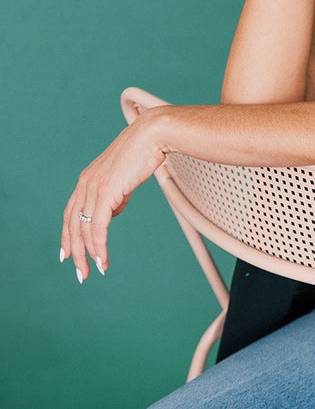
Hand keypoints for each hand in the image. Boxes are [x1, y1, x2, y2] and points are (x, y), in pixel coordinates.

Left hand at [60, 112, 166, 282]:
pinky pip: (99, 227)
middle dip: (75, 252)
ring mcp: (93, 188)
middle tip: (80, 273)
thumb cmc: (143, 152)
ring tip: (95, 270)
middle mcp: (85, 184)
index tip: (67, 254)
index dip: (67, 235)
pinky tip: (103, 259)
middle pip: (73, 225)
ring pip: (85, 229)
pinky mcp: (105, 193)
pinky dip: (99, 246)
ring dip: (89, 254)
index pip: (70, 213)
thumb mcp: (124, 177)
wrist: (151, 135)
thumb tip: (114, 211)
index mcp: (87, 179)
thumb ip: (116, 195)